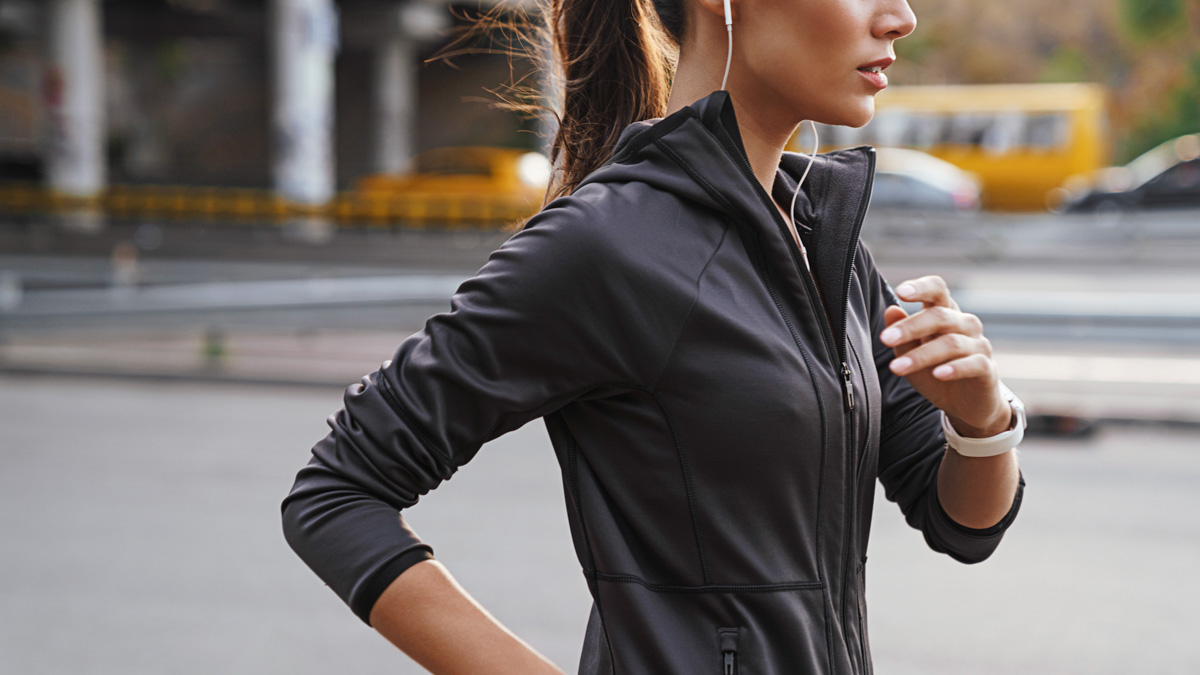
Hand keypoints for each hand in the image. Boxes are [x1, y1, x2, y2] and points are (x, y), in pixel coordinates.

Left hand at [878, 275, 1010, 437]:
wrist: (965, 405)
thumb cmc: (934, 373)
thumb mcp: (911, 356)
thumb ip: (901, 336)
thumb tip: (890, 309)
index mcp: (945, 314)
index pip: (937, 290)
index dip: (921, 288)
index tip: (901, 292)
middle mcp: (964, 324)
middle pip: (940, 316)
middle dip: (910, 327)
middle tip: (885, 339)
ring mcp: (978, 345)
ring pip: (951, 343)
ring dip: (922, 355)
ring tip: (897, 368)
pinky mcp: (987, 368)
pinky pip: (974, 363)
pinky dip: (955, 368)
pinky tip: (938, 374)